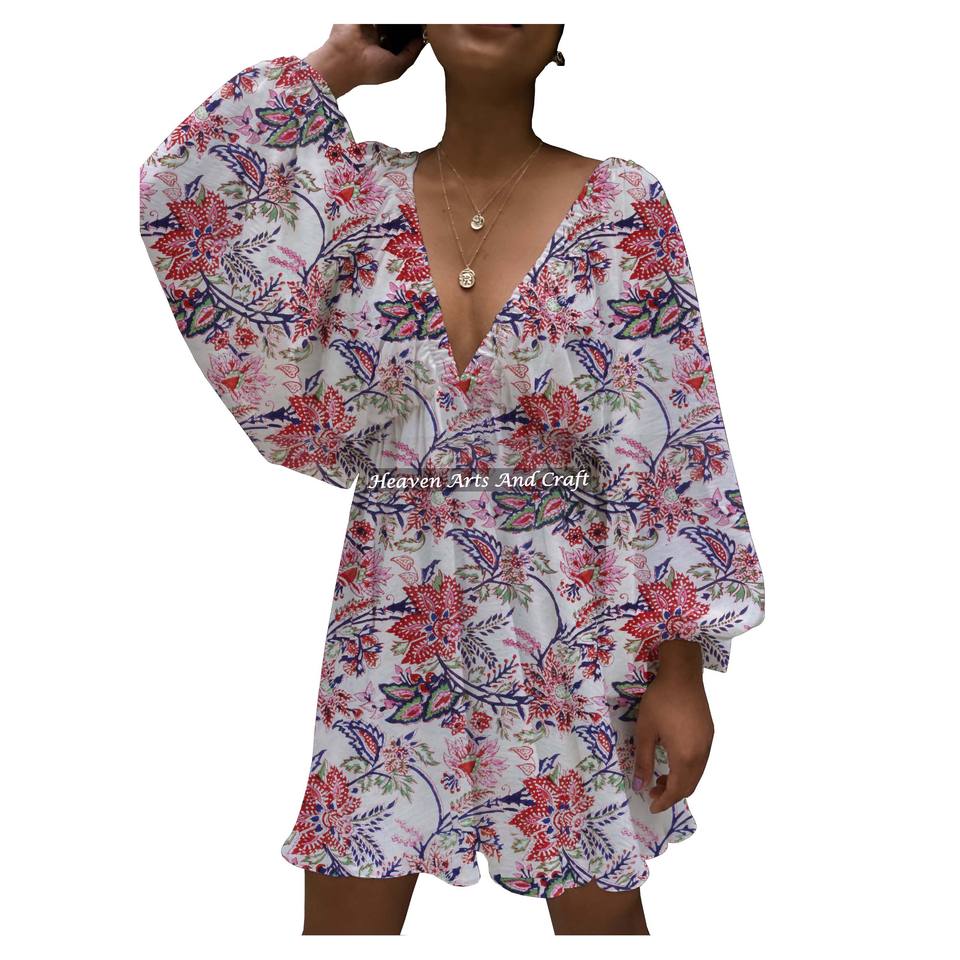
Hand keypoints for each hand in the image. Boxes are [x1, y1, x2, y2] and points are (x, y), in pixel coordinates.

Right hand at [305, 25, 424, 97]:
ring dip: (399, 18)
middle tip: (422, 20)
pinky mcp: (362, 15)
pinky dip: (386, 14)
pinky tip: (400, 14)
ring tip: (414, 15)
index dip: (413, 34)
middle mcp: (376, 37)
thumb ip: (411, 53)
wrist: (344, 60)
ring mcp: (369, 25)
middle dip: (407, 24)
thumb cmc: (368, 69)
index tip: (425, 29)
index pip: (401, 38)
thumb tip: (422, 39)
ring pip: (388, 18)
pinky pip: (378, 10)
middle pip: (397, 25)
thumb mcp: (397, 67)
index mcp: (383, 50)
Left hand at [632, 640, 713, 813]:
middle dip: (672, 793)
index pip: (677, 789)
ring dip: (681, 781)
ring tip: (660, 777)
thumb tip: (639, 786)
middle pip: (690, 785)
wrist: (682, 674)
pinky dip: (688, 769)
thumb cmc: (660, 701)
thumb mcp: (645, 731)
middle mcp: (701, 754)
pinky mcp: (709, 733)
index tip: (651, 805)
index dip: (664, 801)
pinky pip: (700, 761)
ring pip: (697, 774)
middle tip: (652, 791)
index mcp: (685, 756)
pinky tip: (673, 759)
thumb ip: (643, 761)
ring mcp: (708, 743)